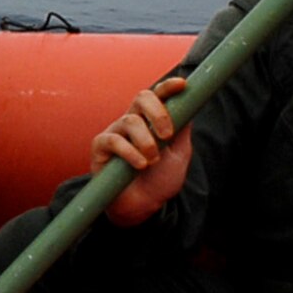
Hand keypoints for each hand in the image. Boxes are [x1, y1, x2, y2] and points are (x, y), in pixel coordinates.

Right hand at [94, 76, 192, 227]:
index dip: (169, 87)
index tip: (182, 85)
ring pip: (130, 121)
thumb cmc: (160, 180)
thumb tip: (191, 104)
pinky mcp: (101, 147)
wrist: (142, 207)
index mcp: (151, 119)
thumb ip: (183, 130)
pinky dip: (130, 152)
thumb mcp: (179, 154)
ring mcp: (115, 132)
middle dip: (158, 112)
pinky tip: (139, 165)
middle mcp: (133, 121)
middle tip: (167, 135)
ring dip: (146, 141)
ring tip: (153, 161)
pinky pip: (114, 140)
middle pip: (142, 97)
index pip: (159, 96)